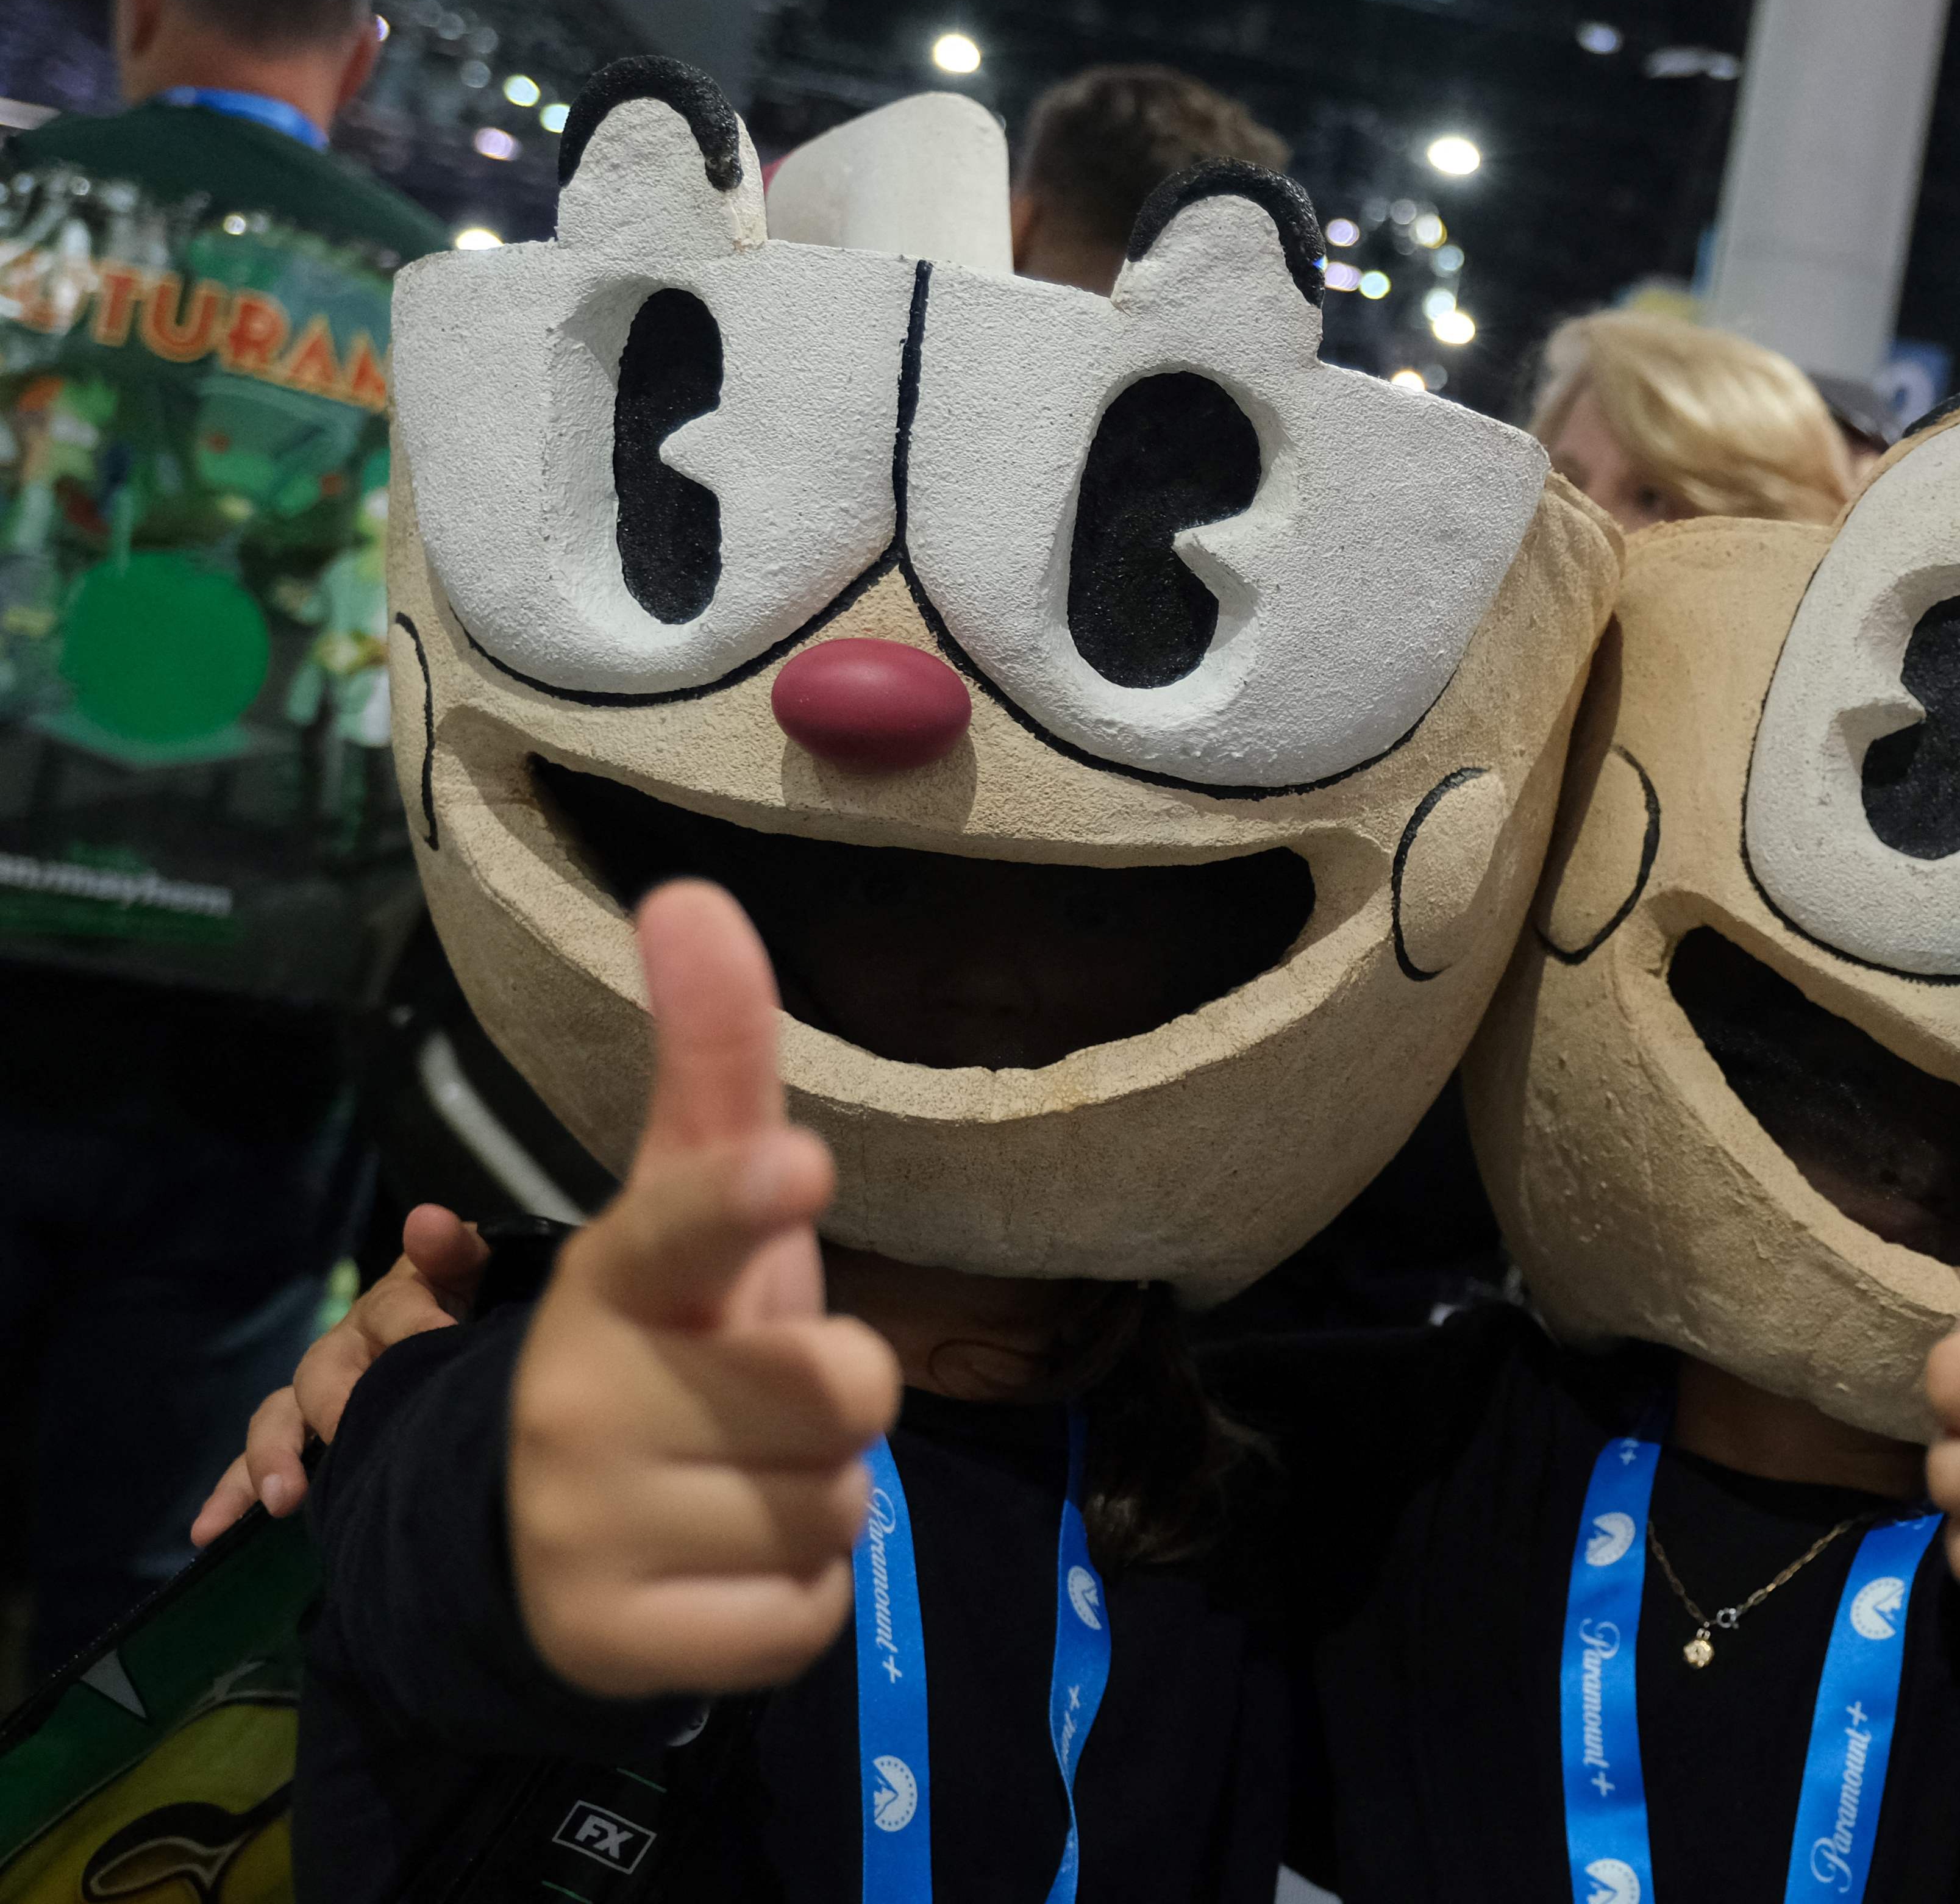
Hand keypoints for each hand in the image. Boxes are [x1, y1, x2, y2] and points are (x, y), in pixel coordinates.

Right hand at [191, 1205, 493, 1545]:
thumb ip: (454, 1250)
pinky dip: (231, 1497)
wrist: (463, 1337)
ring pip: (277, 1424)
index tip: (442, 1341)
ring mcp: (314, 1400)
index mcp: (387, 1310)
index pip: (394, 1312)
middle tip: (346, 1429)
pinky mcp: (301, 1443)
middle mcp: (342, 1353)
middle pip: (323, 1375)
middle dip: (333, 1406)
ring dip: (271, 1458)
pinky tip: (210, 1531)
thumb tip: (428, 1222)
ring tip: (279, 1497)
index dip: (416, 1325)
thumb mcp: (472, 1272)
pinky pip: (255, 1470)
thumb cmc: (465, 1304)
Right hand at [507, 879, 900, 1696]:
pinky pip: (802, 1613)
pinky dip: (789, 1598)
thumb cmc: (670, 1338)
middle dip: (836, 1403)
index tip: (797, 1167)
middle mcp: (579, 1396)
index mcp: (618, 1279)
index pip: (685, 1227)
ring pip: (830, 1504)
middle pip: (840, 1389)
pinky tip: (719, 1568)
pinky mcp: (613, 1638)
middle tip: (766, 1402)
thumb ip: (713, 1063)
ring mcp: (584, 1525)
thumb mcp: (697, 1209)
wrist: (549, 1534)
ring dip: (815, 1499)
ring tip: (739, 1481)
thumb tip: (692, 890)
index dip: (744, 1198)